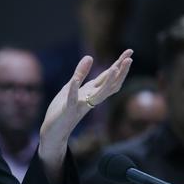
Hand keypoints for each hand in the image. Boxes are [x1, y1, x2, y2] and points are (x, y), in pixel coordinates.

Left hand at [38, 49, 132, 183]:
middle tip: (130, 57)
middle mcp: (90, 98)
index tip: (129, 51)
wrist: (53, 132)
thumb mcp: (71, 87)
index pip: (108, 77)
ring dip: (108, 81)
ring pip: (99, 93)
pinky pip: (73, 100)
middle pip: (109, 84)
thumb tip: (90, 57)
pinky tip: (75, 80)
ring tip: (116, 67)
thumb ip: (80, 74)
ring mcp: (81, 105)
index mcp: (91, 92)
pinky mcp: (69, 110)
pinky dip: (74, 90)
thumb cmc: (62, 109)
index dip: (119, 64)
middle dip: (120, 71)